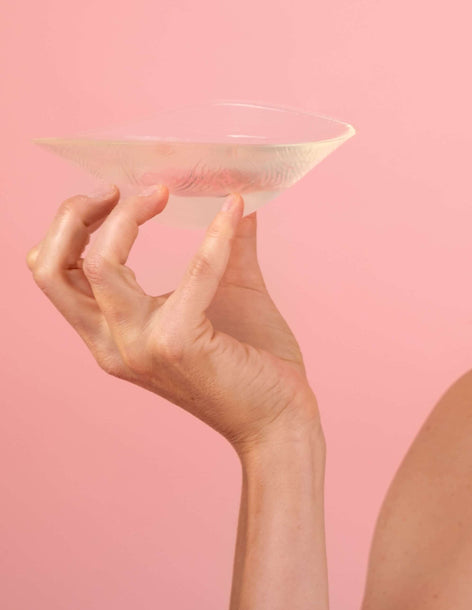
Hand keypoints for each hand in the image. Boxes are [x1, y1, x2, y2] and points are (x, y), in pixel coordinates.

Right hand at [26, 185, 321, 454]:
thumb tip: (236, 195)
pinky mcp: (178, 343)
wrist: (281, 420)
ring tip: (162, 193)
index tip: (113, 195)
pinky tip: (235, 209)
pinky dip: (215, 234)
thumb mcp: (230, 291)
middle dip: (73, 216)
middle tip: (118, 189)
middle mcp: (113, 344)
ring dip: (130, 217)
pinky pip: (193, 271)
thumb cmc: (255, 362)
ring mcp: (141, 346)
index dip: (71, 226)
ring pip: (98, 264)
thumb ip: (226, 246)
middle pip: (51, 268)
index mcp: (111, 334)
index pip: (55, 274)